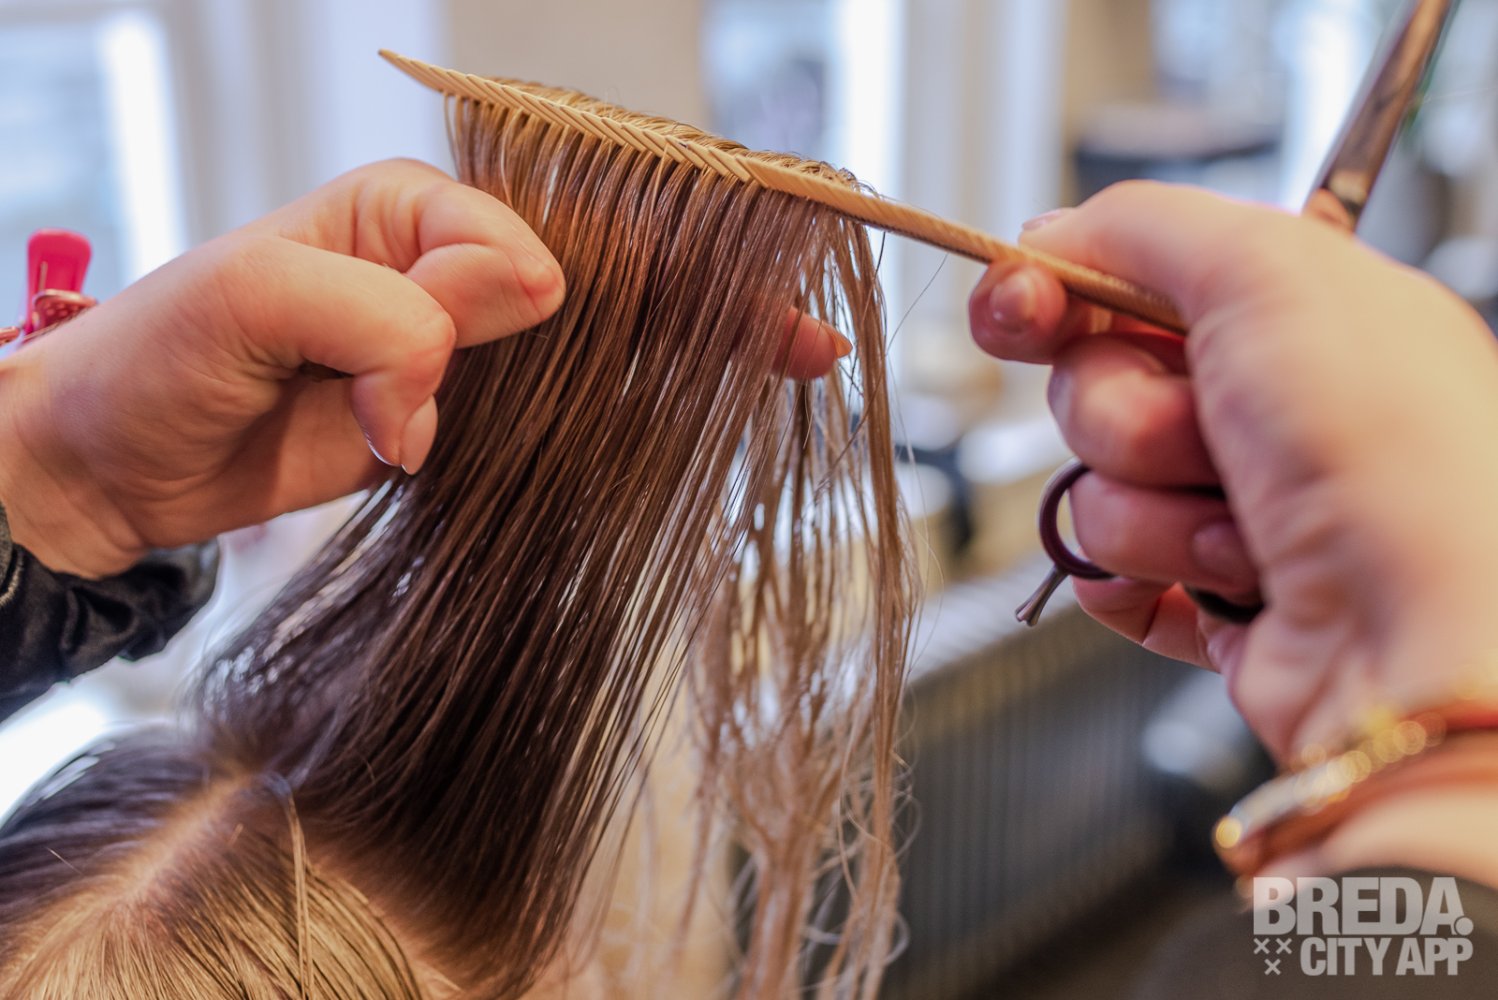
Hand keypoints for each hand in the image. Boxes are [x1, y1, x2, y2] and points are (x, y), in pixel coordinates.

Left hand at [0, 159, 847, 580]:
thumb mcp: (251, 299)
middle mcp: (444, 271)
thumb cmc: (160, 358)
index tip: (611, 319)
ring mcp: (458, 352)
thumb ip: (383, 303)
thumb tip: (523, 300)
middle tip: (801, 337)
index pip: (534, 224)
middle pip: (600, 274)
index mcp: (406, 210)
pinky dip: (623, 422)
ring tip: (792, 366)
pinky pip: (554, 413)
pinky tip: (690, 425)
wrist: (115, 468)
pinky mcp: (456, 422)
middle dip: (702, 301)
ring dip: (687, 362)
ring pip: (594, 347)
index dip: (589, 276)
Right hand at [969, 181, 1497, 759]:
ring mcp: (1236, 504)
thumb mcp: (1268, 272)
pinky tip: (1208, 583)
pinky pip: (1110, 576)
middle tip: (1207, 433)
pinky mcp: (1213, 596)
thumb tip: (1049, 239)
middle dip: (1126, 417)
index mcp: (1290, 312)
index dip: (1055, 293)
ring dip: (1150, 513)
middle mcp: (1264, 407)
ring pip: (1096, 490)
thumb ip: (1143, 226)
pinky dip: (1140, 582)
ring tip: (1243, 527)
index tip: (1018, 311)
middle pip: (1094, 387)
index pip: (1126, 281)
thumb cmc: (1391, 453)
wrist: (1423, 640)